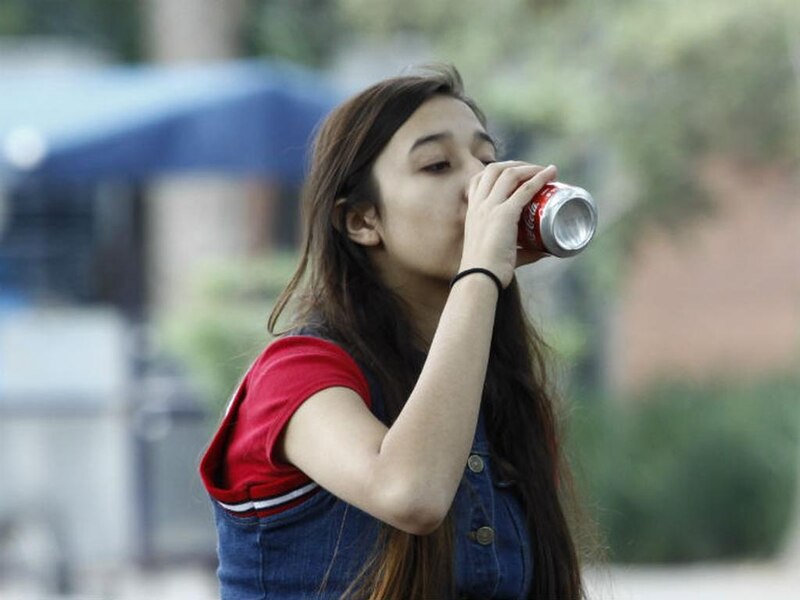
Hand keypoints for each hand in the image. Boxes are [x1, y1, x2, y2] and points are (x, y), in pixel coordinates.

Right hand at [460, 161, 556, 286]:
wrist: (479, 279)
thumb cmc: (487, 272)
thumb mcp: (501, 253)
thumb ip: (524, 251)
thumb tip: (547, 250)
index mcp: (472, 212)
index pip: (478, 180)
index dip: (496, 172)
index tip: (515, 174)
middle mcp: (479, 205)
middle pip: (495, 170)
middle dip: (516, 164)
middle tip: (533, 170)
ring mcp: (490, 208)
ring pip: (510, 174)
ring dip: (529, 167)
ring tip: (544, 170)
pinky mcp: (504, 214)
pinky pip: (525, 189)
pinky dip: (539, 178)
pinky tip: (550, 174)